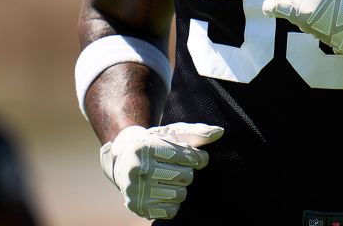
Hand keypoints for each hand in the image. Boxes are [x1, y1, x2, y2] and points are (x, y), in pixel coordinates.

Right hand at [99, 122, 223, 219]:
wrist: (122, 161)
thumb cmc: (153, 145)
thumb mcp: (172, 133)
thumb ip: (196, 133)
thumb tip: (219, 132)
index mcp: (145, 147)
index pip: (187, 157)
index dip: (195, 158)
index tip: (193, 157)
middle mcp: (138, 169)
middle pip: (185, 176)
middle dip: (187, 172)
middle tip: (176, 168)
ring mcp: (136, 190)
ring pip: (180, 195)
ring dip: (180, 187)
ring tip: (169, 179)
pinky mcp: (138, 208)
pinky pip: (171, 211)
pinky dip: (173, 203)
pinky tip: (164, 192)